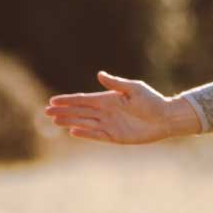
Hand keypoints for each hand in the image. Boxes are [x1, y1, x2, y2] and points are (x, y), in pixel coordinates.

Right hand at [43, 71, 199, 144]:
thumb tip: (99, 75)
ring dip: (70, 122)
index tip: (53, 100)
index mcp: (108, 99)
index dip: (68, 100)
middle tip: (47, 112)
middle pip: (79, 112)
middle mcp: (106, 112)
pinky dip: (85, 133)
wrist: (165, 118)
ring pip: (84, 123)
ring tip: (55, 121)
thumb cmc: (152, 101)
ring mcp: (109, 124)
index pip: (83, 100)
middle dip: (63, 111)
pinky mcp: (115, 137)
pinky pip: (96, 135)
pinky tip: (73, 131)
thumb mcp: (134, 89)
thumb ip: (116, 84)